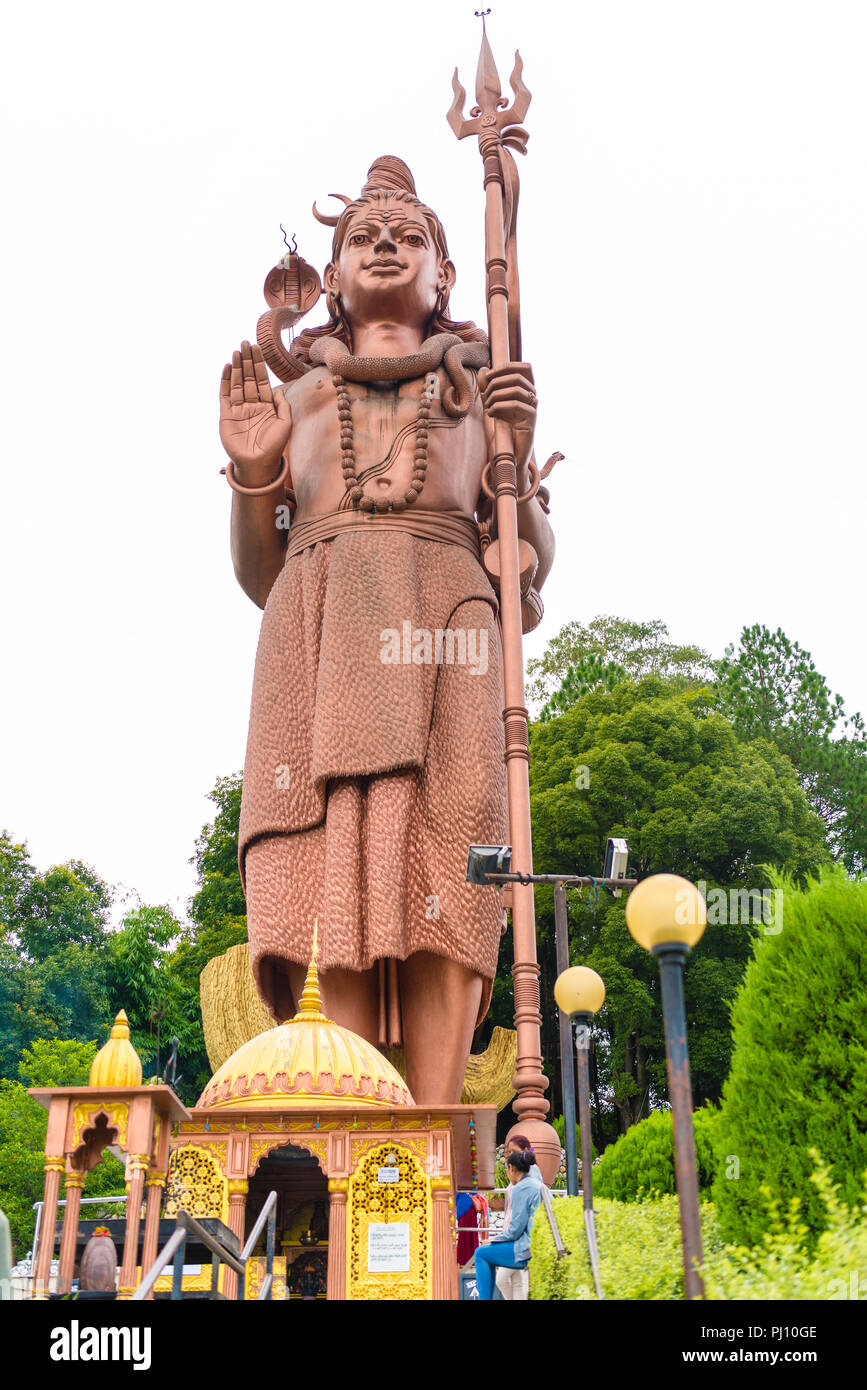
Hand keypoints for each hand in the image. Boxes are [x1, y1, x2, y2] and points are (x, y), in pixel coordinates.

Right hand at [219, 340, 290, 475]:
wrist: (258, 464)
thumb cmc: (274, 447)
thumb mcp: (285, 424)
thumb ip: (283, 405)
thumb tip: (277, 389)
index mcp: (266, 406)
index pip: (262, 380)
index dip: (259, 364)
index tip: (257, 348)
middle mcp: (252, 405)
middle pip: (249, 378)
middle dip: (248, 360)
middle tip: (245, 342)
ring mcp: (238, 410)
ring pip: (237, 383)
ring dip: (237, 367)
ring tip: (237, 351)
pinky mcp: (226, 416)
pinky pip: (225, 395)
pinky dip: (225, 380)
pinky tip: (228, 367)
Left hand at [478, 361, 536, 434]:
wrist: (511, 447)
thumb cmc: (503, 422)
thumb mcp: (493, 401)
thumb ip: (487, 385)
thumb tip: (483, 369)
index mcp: (526, 387)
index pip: (525, 367)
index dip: (506, 367)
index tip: (489, 375)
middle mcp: (532, 394)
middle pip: (517, 377)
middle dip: (496, 382)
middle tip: (484, 394)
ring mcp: (534, 405)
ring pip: (516, 390)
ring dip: (496, 395)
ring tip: (486, 405)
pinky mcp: (531, 417)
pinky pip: (516, 405)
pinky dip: (499, 406)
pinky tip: (490, 413)